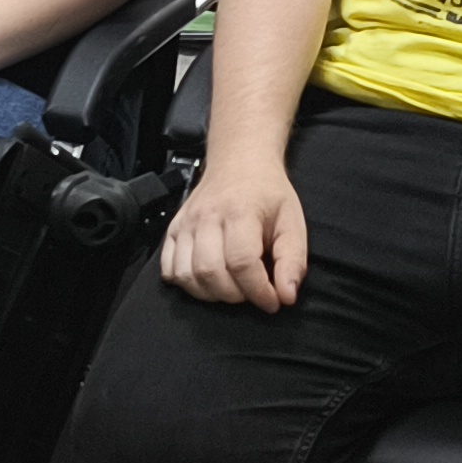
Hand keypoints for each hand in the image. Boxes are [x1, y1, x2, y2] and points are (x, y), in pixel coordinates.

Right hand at [162, 157, 307, 307]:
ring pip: (186, 274)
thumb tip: (287, 295)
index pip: (242, 262)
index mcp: (240, 212)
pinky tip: (207, 280)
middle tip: (251, 291)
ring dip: (211, 293)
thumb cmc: (267, 193)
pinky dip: (186, 283)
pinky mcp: (173, 229)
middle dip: (235, 295)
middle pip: (211, 272)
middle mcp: (207, 217)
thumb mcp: (293, 221)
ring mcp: (186, 223)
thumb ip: (293, 260)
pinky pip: (168, 268)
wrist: (239, 162)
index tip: (273, 300)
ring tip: (231, 286)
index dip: (258, 291)